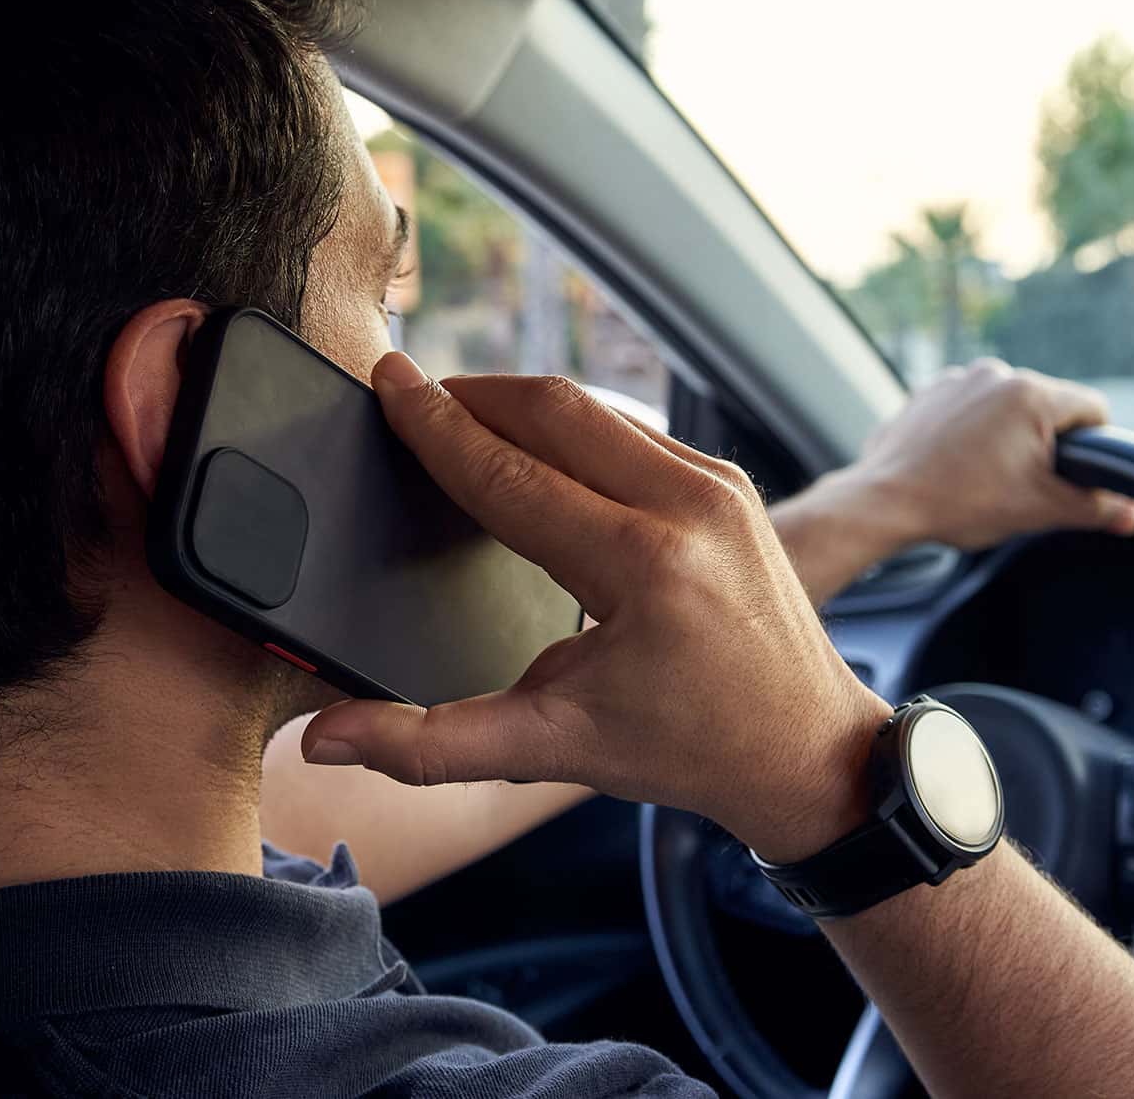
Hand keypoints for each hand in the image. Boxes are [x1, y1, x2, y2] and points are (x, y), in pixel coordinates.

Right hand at [302, 356, 884, 861]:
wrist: (807, 750)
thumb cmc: (687, 751)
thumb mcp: (553, 749)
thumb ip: (429, 745)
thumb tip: (326, 741)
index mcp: (642, 566)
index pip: (508, 472)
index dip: (434, 426)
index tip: (385, 381)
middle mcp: (688, 505)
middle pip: (552, 409)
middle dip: (471, 395)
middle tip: (407, 393)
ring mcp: (718, 484)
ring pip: (594, 408)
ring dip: (519, 405)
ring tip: (458, 417)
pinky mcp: (729, 481)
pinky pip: (632, 428)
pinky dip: (571, 426)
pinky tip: (531, 444)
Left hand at [843, 359, 1133, 550]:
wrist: (884, 502)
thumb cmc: (961, 503)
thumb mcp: (1039, 510)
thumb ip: (1094, 508)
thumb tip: (1133, 513)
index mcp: (1032, 394)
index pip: (1091, 409)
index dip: (1096, 443)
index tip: (1080, 472)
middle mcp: (996, 373)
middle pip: (1046, 405)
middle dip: (1045, 441)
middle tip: (1023, 483)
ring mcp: (957, 378)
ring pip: (1004, 405)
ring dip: (1006, 434)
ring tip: (984, 475)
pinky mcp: (927, 391)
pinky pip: (967, 407)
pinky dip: (970, 430)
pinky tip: (956, 463)